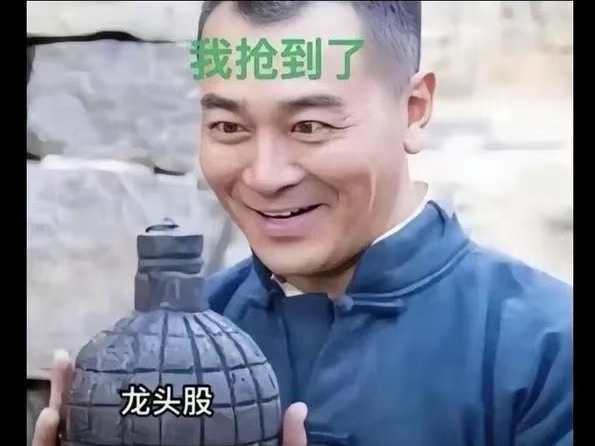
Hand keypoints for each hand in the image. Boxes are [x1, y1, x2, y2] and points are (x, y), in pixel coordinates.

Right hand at [31, 349, 307, 445]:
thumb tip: (298, 408)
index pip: (142, 420)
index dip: (128, 390)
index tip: (130, 352)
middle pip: (98, 427)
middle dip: (81, 392)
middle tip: (75, 356)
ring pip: (71, 444)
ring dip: (59, 407)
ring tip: (63, 372)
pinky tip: (52, 419)